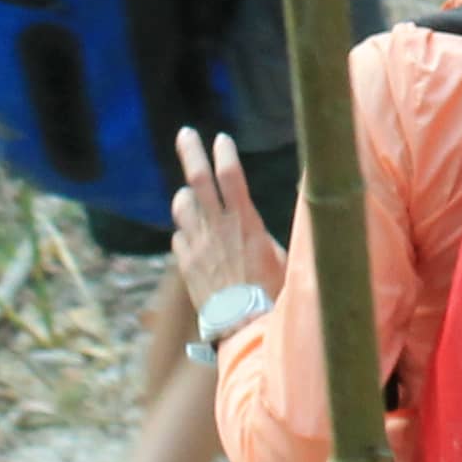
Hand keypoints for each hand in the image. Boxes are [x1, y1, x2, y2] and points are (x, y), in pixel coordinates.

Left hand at [167, 130, 289, 308]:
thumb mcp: (282, 256)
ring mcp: (197, 246)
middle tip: (185, 134)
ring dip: (185, 196)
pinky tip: (193, 237)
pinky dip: (185, 232)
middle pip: (198, 180)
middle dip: (191, 153)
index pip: (231, 176)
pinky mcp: (186, 265)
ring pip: (182, 207)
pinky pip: (179, 238)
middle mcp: (217, 229)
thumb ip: (263, 235)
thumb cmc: (272, 294)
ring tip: (189, 194)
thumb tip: (257, 225)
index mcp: (245, 223)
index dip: (225, 154)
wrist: (244, 327)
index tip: (221, 139)